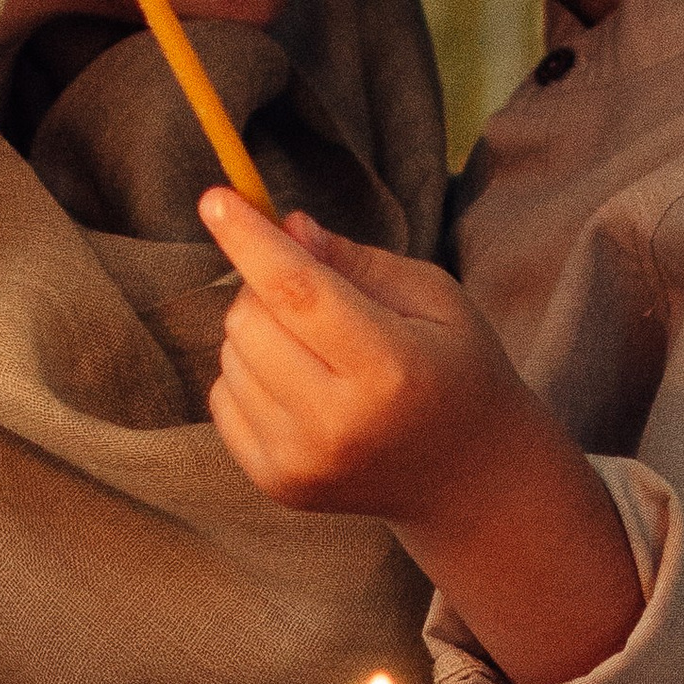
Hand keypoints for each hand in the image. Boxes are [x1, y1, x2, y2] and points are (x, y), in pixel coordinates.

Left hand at [200, 183, 643, 683]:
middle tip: (312, 293)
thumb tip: (286, 227)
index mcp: (389, 368)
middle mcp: (338, 423)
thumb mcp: (431, 297)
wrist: (468, 477)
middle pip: (249, 320)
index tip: (215, 200)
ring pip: (229, 356)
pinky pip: (222, 398)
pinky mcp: (276, 483)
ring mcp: (302, 462)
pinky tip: (302, 386)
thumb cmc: (455, 368)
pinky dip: (249, 375)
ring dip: (259, 333)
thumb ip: (355, 260)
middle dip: (265, 286)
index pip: (298, 292)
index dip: (251, 241)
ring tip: (318, 350)